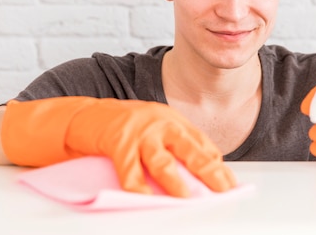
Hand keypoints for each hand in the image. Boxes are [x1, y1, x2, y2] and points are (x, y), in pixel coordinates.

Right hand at [1, 97, 235, 197]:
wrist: (86, 116)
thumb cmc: (123, 128)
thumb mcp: (154, 131)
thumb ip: (174, 147)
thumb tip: (201, 175)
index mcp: (172, 120)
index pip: (201, 144)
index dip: (217, 165)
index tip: (229, 183)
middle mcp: (160, 123)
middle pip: (190, 149)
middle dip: (209, 171)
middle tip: (223, 188)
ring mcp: (139, 131)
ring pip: (162, 160)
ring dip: (176, 181)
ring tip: (187, 197)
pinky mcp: (118, 141)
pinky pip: (129, 169)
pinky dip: (137, 187)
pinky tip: (144, 199)